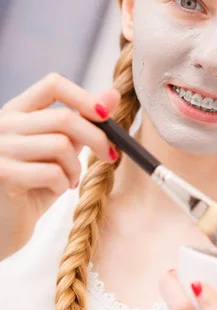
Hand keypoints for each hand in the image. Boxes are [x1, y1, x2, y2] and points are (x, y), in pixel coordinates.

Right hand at [0, 73, 120, 259]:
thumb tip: (112, 94)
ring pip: (61, 145)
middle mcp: (3, 124)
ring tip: (71, 179)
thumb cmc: (32, 187)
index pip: (53, 84)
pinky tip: (58, 190)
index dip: (85, 97)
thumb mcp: (58, 151)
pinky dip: (64, 184)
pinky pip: (52, 172)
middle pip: (64, 118)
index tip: (105, 116)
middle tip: (109, 155)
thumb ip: (81, 123)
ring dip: (76, 167)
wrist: (3, 225)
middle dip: (97, 138)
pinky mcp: (3, 174)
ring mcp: (0, 149)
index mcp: (16, 111)